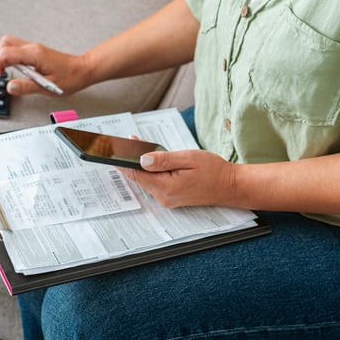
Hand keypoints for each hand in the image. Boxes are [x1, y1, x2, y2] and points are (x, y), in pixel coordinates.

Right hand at [0, 36, 90, 96]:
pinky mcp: (31, 54)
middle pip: (0, 51)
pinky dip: (3, 62)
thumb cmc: (70, 76)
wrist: (82, 69)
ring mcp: (30, 50)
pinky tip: (1, 73)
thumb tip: (9, 87)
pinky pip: (12, 53)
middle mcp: (30, 48)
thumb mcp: (48, 86)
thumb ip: (27, 86)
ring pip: (4, 49)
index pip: (5, 55)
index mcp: (33, 53)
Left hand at [121, 148, 237, 208]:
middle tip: (125, 141)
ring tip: (135, 145)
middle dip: (131, 158)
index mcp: (166, 187)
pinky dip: (150, 170)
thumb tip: (142, 159)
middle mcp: (163, 197)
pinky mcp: (170, 197)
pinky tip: (149, 158)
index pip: (136, 173)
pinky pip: (154, 182)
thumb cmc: (213, 170)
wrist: (229, 186)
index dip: (122, 160)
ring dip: (140, 164)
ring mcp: (166, 199)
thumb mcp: (188, 158)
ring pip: (146, 179)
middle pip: (139, 176)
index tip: (110, 150)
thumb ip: (164, 159)